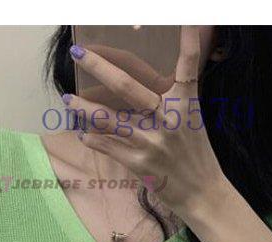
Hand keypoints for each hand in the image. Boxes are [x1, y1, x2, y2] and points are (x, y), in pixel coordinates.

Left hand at [65, 26, 230, 221]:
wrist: (202, 194)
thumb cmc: (197, 156)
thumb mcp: (192, 122)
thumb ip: (177, 98)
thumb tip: (157, 85)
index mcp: (184, 105)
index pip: (187, 67)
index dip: (189, 40)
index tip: (187, 18)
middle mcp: (167, 120)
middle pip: (127, 87)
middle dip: (99, 67)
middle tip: (78, 53)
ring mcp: (151, 143)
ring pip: (109, 119)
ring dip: (85, 108)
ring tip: (68, 98)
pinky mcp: (139, 165)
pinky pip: (109, 147)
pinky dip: (93, 139)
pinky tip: (83, 133)